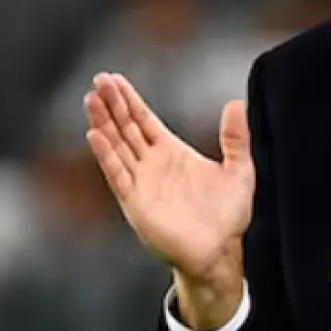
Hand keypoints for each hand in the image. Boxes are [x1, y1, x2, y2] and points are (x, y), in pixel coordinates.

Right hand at [86, 73, 253, 294]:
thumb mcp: (239, 170)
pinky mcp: (136, 202)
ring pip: (117, 146)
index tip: (113, 79)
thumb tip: (236, 104)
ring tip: (91, 100)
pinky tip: (95, 135)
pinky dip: (106, 155)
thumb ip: (236, 138)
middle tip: (98, 80)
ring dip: (103, 123)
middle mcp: (151, 165)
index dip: (128, 99)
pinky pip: (117, 175)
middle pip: (125, 128)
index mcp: (171, 152)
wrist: (221, 251)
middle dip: (111, 104)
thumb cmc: (229, 215)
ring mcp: (141, 183)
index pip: (143, 120)